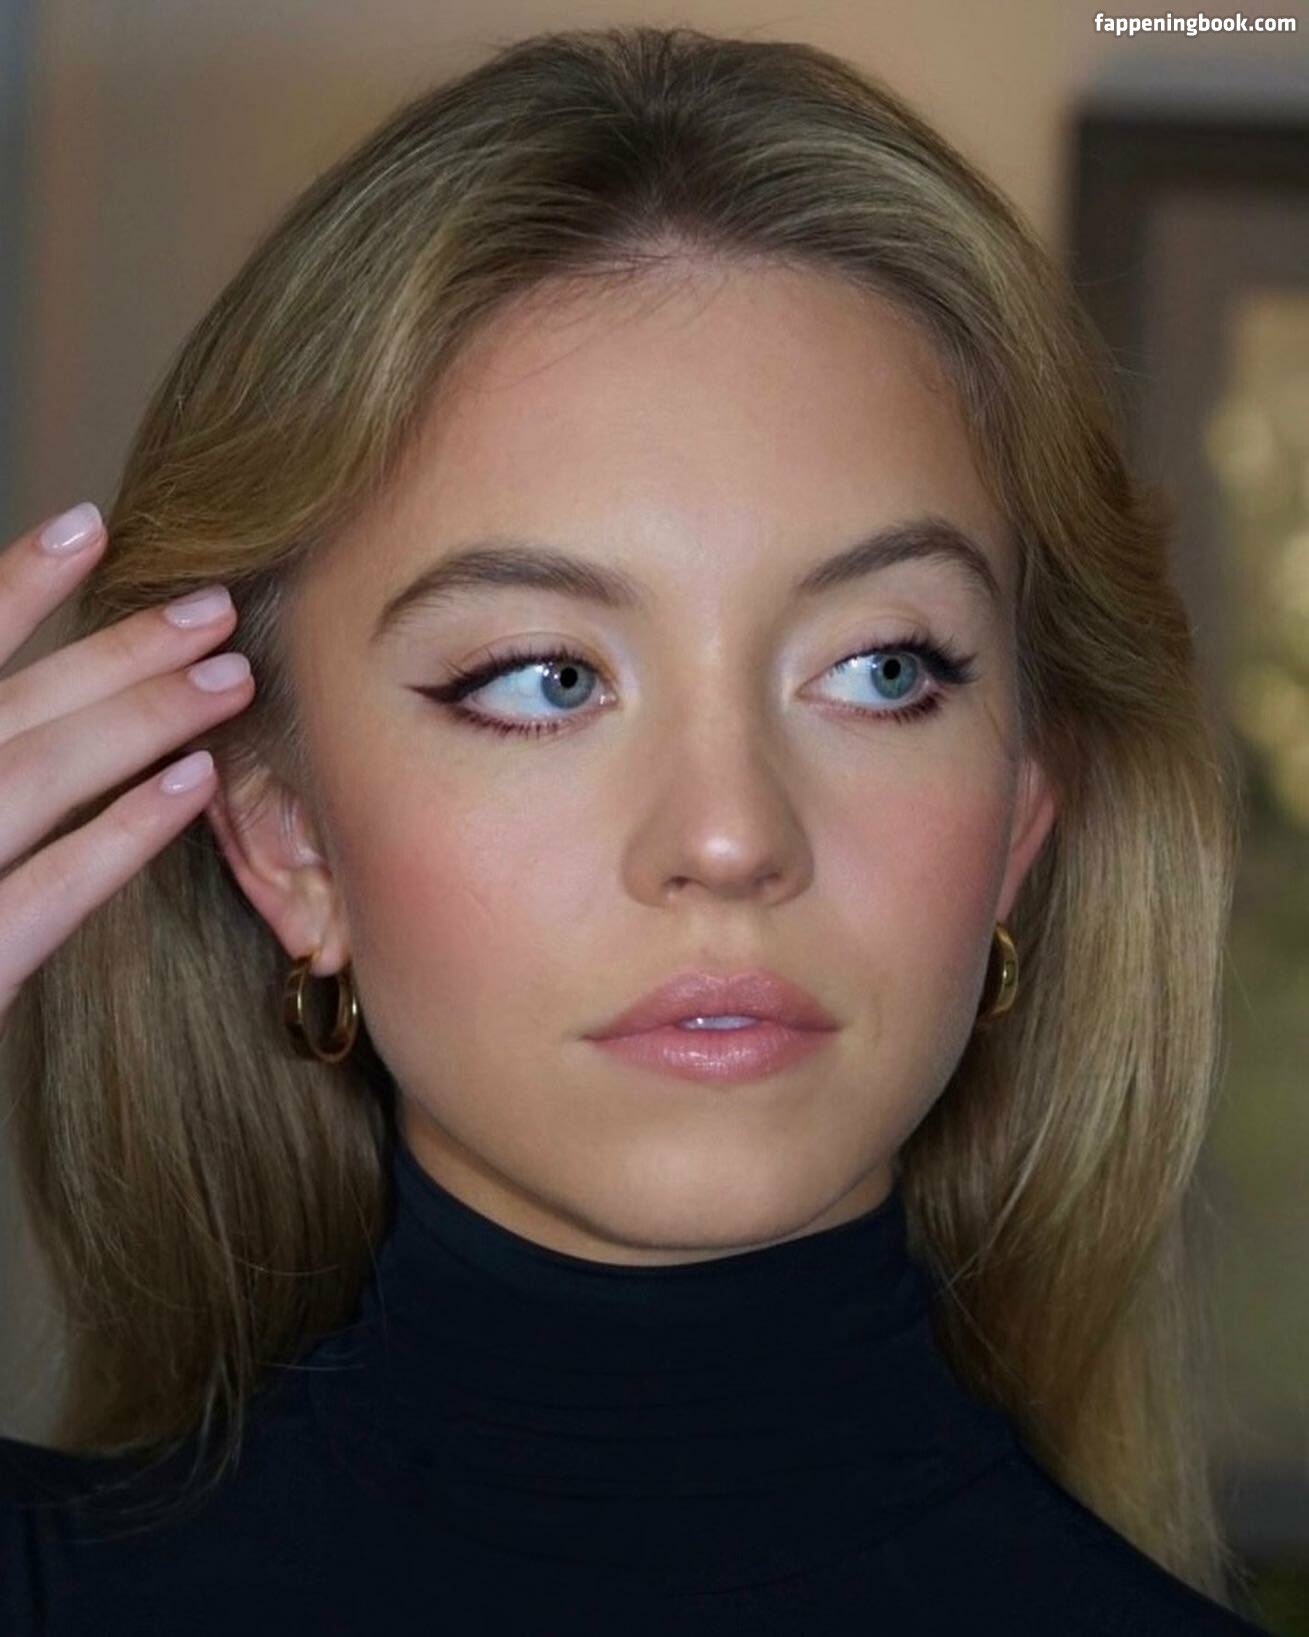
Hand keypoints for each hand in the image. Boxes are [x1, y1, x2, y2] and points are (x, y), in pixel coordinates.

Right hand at [0, 503, 255, 1029]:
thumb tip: (57, 705)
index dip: (10, 588)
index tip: (92, 525)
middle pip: (4, 712)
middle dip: (111, 652)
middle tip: (213, 608)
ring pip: (25, 779)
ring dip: (133, 720)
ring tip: (228, 678)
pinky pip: (40, 897)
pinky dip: (116, 834)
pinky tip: (191, 789)